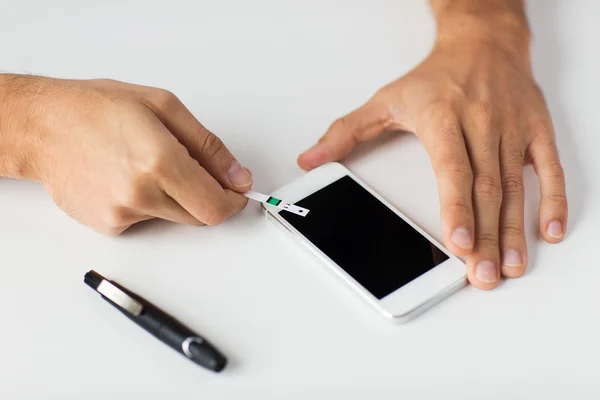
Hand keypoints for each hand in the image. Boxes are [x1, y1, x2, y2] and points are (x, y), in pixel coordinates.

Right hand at [1, 76, 251, 234]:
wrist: (42, 126)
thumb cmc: (96, 108)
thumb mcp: (164, 107)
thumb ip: (208, 147)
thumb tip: (238, 177)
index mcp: (160, 161)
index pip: (216, 206)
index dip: (233, 201)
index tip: (235, 191)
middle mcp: (142, 193)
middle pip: (200, 216)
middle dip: (206, 195)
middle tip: (188, 166)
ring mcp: (122, 213)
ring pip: (174, 217)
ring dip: (175, 197)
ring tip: (146, 165)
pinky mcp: (108, 225)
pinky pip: (146, 220)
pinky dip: (148, 202)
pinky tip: (126, 177)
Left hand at [298, 22, 566, 289]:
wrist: (482, 42)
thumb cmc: (436, 77)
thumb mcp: (385, 99)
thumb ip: (345, 132)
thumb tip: (309, 160)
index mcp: (443, 117)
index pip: (452, 169)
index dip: (457, 208)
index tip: (459, 244)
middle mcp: (481, 123)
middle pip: (485, 188)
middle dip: (486, 236)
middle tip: (482, 275)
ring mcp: (512, 128)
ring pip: (515, 186)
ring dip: (514, 230)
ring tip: (509, 266)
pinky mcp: (535, 129)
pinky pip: (548, 168)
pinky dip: (552, 200)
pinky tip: (546, 231)